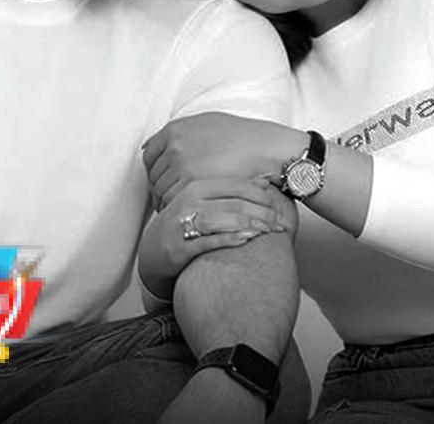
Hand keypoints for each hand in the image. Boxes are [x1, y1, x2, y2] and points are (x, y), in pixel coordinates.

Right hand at [138, 176, 291, 299]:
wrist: (152, 252)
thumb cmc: (182, 224)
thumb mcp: (204, 201)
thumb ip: (231, 190)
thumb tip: (265, 181)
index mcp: (196, 187)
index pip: (236, 186)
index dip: (262, 195)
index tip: (279, 206)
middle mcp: (189, 202)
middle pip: (235, 203)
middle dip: (263, 213)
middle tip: (281, 222)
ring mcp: (182, 224)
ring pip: (225, 220)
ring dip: (252, 225)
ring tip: (270, 231)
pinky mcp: (179, 247)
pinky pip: (209, 241)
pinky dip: (231, 239)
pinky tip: (247, 240)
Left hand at [142, 113, 305, 209]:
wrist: (265, 149)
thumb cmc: (241, 137)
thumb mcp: (207, 122)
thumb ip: (181, 132)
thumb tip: (156, 141)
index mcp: (175, 129)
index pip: (149, 155)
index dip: (154, 171)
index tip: (162, 180)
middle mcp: (175, 145)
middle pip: (154, 175)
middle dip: (160, 188)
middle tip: (172, 198)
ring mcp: (183, 164)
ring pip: (161, 190)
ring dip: (168, 200)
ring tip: (182, 205)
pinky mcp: (193, 182)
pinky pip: (174, 200)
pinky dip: (178, 208)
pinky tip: (190, 210)